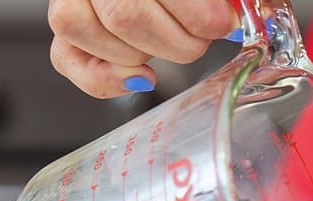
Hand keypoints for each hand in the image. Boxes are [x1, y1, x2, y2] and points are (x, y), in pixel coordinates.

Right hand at [47, 0, 236, 97]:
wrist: (151, 0)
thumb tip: (246, 14)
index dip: (196, 12)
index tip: (224, 24)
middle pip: (125, 15)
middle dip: (178, 39)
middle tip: (203, 37)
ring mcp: (70, 2)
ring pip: (92, 33)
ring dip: (145, 52)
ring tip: (174, 43)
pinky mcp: (66, 37)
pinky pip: (67, 61)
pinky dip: (105, 79)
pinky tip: (142, 78)